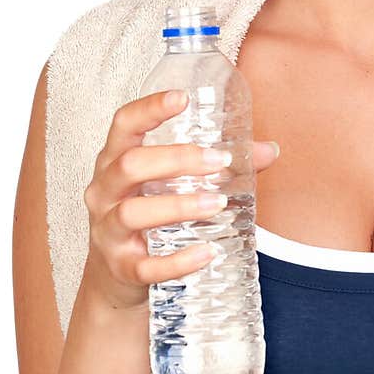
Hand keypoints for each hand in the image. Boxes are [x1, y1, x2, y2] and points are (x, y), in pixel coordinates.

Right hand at [84, 89, 280, 309]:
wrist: (116, 276)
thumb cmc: (147, 217)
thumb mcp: (169, 185)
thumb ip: (217, 167)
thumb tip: (269, 150)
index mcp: (115, 161)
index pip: (123, 124)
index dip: (149, 108)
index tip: (182, 98)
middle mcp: (104, 192)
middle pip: (129, 165)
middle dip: (176, 159)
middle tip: (221, 161)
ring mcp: (107, 232)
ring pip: (133, 213)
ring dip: (179, 206)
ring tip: (218, 204)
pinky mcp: (121, 267)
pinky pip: (146, 265)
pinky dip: (178, 261)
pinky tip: (206, 252)